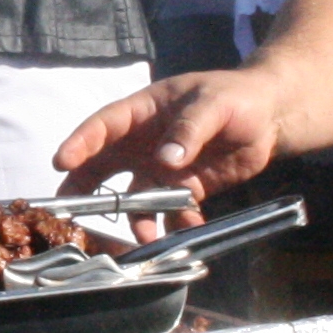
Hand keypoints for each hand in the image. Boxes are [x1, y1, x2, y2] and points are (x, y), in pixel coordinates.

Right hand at [55, 68, 287, 206]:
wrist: (269, 118)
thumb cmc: (236, 97)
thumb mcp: (214, 103)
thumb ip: (190, 128)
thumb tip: (165, 158)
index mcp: (143, 111)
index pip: (104, 126)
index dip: (81, 142)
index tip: (62, 161)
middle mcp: (143, 143)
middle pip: (103, 166)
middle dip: (84, 188)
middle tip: (69, 210)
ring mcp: (161, 169)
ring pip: (135, 196)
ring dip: (136, 217)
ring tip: (145, 236)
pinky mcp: (184, 189)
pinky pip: (171, 211)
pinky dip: (175, 224)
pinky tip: (187, 229)